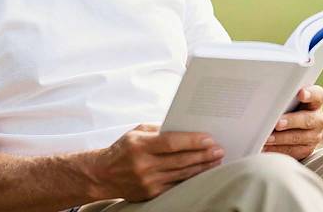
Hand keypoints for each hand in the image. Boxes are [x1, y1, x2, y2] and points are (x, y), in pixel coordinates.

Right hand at [93, 124, 223, 201]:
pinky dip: (191, 178)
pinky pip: (176, 185)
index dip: (191, 141)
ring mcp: (148, 181)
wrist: (103, 174)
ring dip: (202, 167)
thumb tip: (183, 129)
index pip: (170, 143)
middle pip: (180, 160)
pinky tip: (202, 172)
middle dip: (202, 154)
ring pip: (181, 174)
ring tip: (216, 159)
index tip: (208, 138)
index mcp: (139, 145)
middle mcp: (144, 165)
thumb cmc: (122, 148)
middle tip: (219, 149)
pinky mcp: (152, 194)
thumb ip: (157, 130)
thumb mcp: (136, 132)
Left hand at [263, 85, 322, 160]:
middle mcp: (317, 118)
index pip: (317, 95)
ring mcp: (313, 135)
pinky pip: (293, 151)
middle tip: (277, 123)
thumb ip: (280, 95)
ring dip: (281, 138)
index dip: (310, 94)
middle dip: (291, 121)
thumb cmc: (284, 104)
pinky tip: (267, 147)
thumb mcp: (285, 97)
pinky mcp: (306, 149)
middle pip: (307, 120)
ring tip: (267, 138)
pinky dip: (278, 149)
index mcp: (314, 101)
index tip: (300, 93)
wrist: (290, 123)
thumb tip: (262, 94)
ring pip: (299, 138)